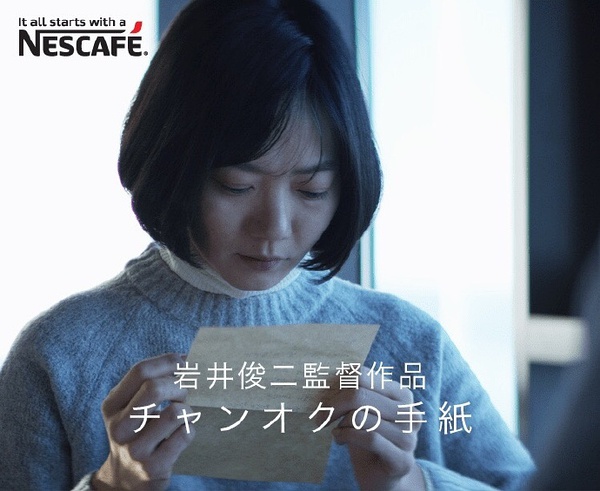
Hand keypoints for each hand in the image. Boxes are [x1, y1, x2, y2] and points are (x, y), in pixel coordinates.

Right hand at [93, 353, 194, 490]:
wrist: (125, 480)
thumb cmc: (137, 431)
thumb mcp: (132, 406)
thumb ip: (151, 381)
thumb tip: (185, 356)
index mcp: (112, 405)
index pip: (140, 371)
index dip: (167, 362)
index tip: (183, 363)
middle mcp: (119, 427)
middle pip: (155, 388)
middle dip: (178, 386)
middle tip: (183, 394)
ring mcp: (135, 449)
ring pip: (175, 413)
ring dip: (187, 409)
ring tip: (183, 415)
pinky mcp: (153, 467)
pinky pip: (184, 435)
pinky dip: (190, 429)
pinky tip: (183, 432)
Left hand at [323, 370, 425, 490]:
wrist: (380, 476)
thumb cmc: (366, 437)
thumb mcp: (360, 410)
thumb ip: (351, 391)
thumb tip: (323, 375)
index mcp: (401, 394)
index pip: (361, 375)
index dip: (336, 384)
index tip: (323, 397)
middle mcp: (410, 412)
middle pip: (359, 394)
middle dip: (332, 405)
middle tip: (320, 417)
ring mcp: (409, 437)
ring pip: (360, 416)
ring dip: (340, 425)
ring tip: (337, 431)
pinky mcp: (403, 460)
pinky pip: (368, 438)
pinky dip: (346, 436)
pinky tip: (339, 439)